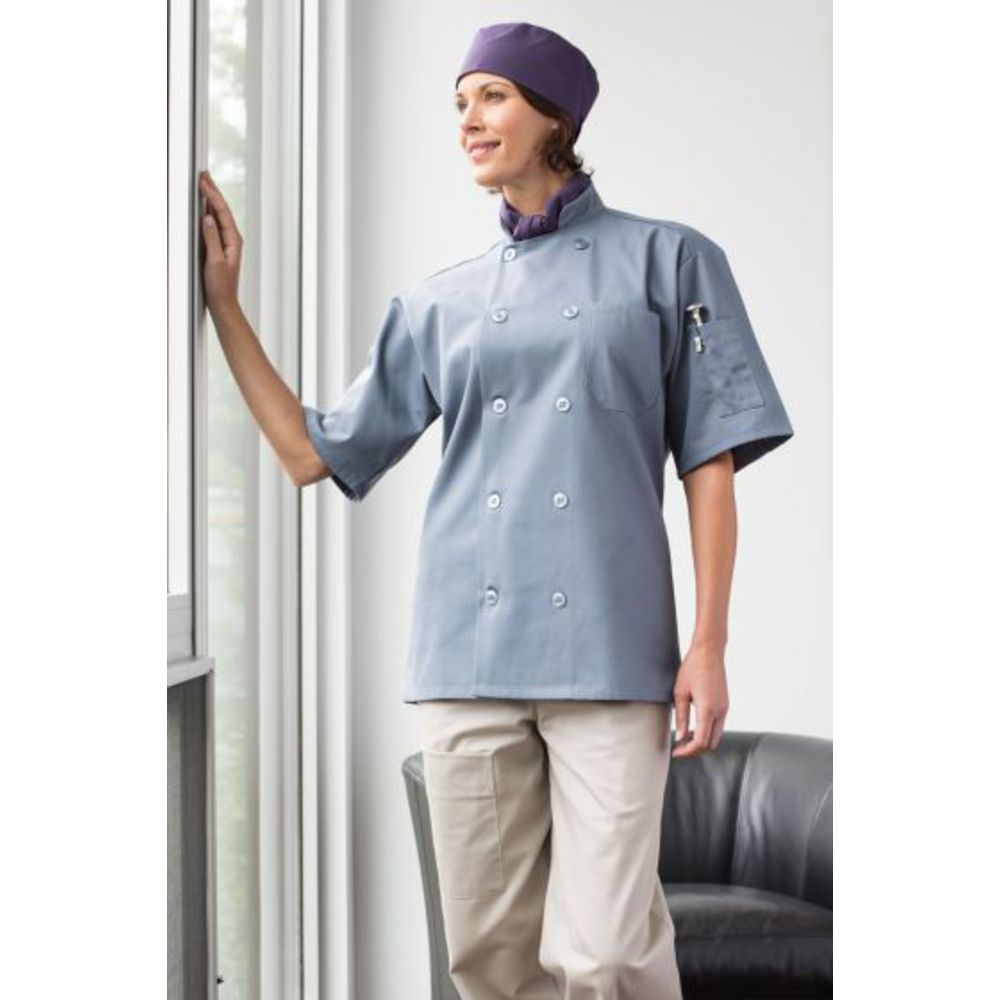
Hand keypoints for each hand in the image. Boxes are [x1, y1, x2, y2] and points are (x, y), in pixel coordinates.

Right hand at [198, 170, 242, 316]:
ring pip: (218, 215)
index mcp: (233, 240)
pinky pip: (213, 224)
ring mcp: (225, 243)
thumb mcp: (214, 262)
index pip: (222, 212)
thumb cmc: (220, 287)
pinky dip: (208, 212)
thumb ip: (211, 239)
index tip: (204, 180)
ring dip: (210, 199)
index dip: (212, 194)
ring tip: (204, 184)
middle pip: (221, 210)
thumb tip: (207, 217)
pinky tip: (204, 206)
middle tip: (204, 174)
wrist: (223, 303)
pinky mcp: (218, 247)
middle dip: (213, 191)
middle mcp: (231, 239)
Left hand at [670, 640, 728, 757]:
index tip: (675, 752)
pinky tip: (694, 728)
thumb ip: (681, 717)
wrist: (709, 651)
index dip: (687, 751)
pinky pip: (718, 726)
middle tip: (679, 748)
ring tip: (684, 739)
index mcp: (708, 709)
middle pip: (711, 744)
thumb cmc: (692, 668)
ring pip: (716, 736)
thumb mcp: (680, 692)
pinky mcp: (725, 704)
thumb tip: (680, 738)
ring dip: (702, 742)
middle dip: (695, 750)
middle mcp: (720, 711)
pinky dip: (707, 733)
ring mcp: (725, 708)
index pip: (700, 742)